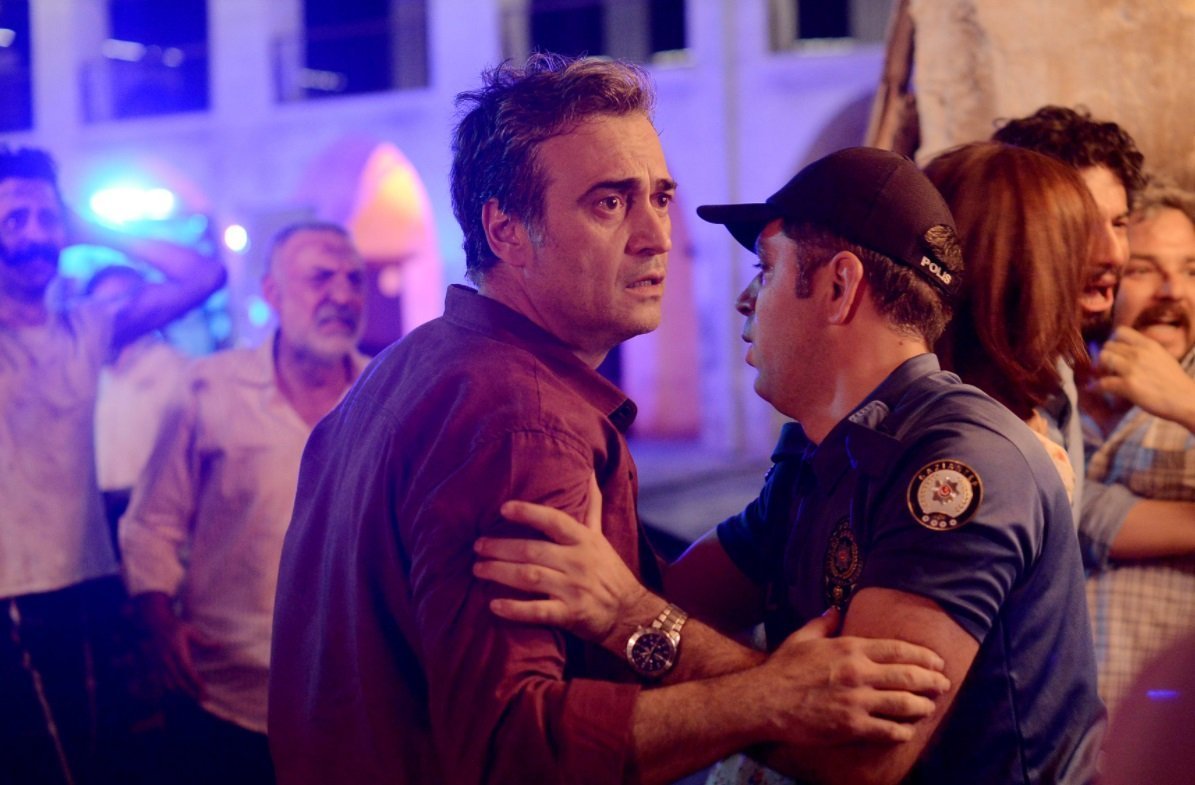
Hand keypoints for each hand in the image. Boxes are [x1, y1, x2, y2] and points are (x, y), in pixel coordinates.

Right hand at [132, 592, 207, 700]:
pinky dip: (168, 690)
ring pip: (168, 683)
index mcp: (176, 650)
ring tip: (194, 698)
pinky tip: (177, 695)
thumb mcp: (191, 630)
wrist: (153, 622)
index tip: (205, 690)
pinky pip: (159, 682)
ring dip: (180, 692)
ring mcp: (157, 664)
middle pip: (178, 680)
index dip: (195, 681)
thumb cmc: (175, 626)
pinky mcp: (151, 666)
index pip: (187, 670)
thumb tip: (220, 646)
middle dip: (191, 691)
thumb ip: (204, 641)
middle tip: (203, 699)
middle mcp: (166, 659)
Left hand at [473, 474, 648, 645]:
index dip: (528, 513)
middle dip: (501, 548)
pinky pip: (538, 611)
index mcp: (583, 540)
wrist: (630, 612)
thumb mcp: (601, 537)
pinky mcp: (570, 614)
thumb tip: (587, 471)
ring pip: (530, 577)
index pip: (554, 521)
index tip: (503, 508)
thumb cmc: (609, 571)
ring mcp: (573, 589)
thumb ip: (591, 506)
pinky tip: (494, 605)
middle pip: (533, 551)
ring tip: (478, 569)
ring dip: (500, 572)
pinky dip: (515, 609)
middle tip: (477, 546)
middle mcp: (578, 562)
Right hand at [757, 609, 949, 744]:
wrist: (764, 700)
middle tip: (944, 684)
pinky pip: (887, 730)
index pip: (898, 650)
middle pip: (908, 676)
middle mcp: (859, 673)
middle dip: (932, 681)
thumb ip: (823, 622)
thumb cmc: (782, 668)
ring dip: (923, 706)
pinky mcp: (851, 726)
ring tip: (930, 707)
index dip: (923, 656)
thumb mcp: (802, 638)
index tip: (937, 661)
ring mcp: (856, 701)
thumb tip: (837, 609)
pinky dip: (903, 731)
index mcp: (850, 648)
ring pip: (904, 704)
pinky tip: (908, 730)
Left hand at [1096, 326, 1194, 427]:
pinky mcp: (1128, 385)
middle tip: (1105, 368)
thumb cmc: (1175, 381)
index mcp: (1148, 345)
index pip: (1120, 331)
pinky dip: (1095, 387)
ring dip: (1099, 369)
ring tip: (1102, 377)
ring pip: (1102, 359)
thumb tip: (1125, 352)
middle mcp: (1139, 353)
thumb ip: (1144, 352)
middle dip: (1104, 357)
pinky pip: (1102, 382)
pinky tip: (1094, 389)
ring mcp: (1132, 368)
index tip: (1113, 351)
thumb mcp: (1162, 357)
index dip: (1112, 341)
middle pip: (1107, 346)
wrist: (1187, 399)